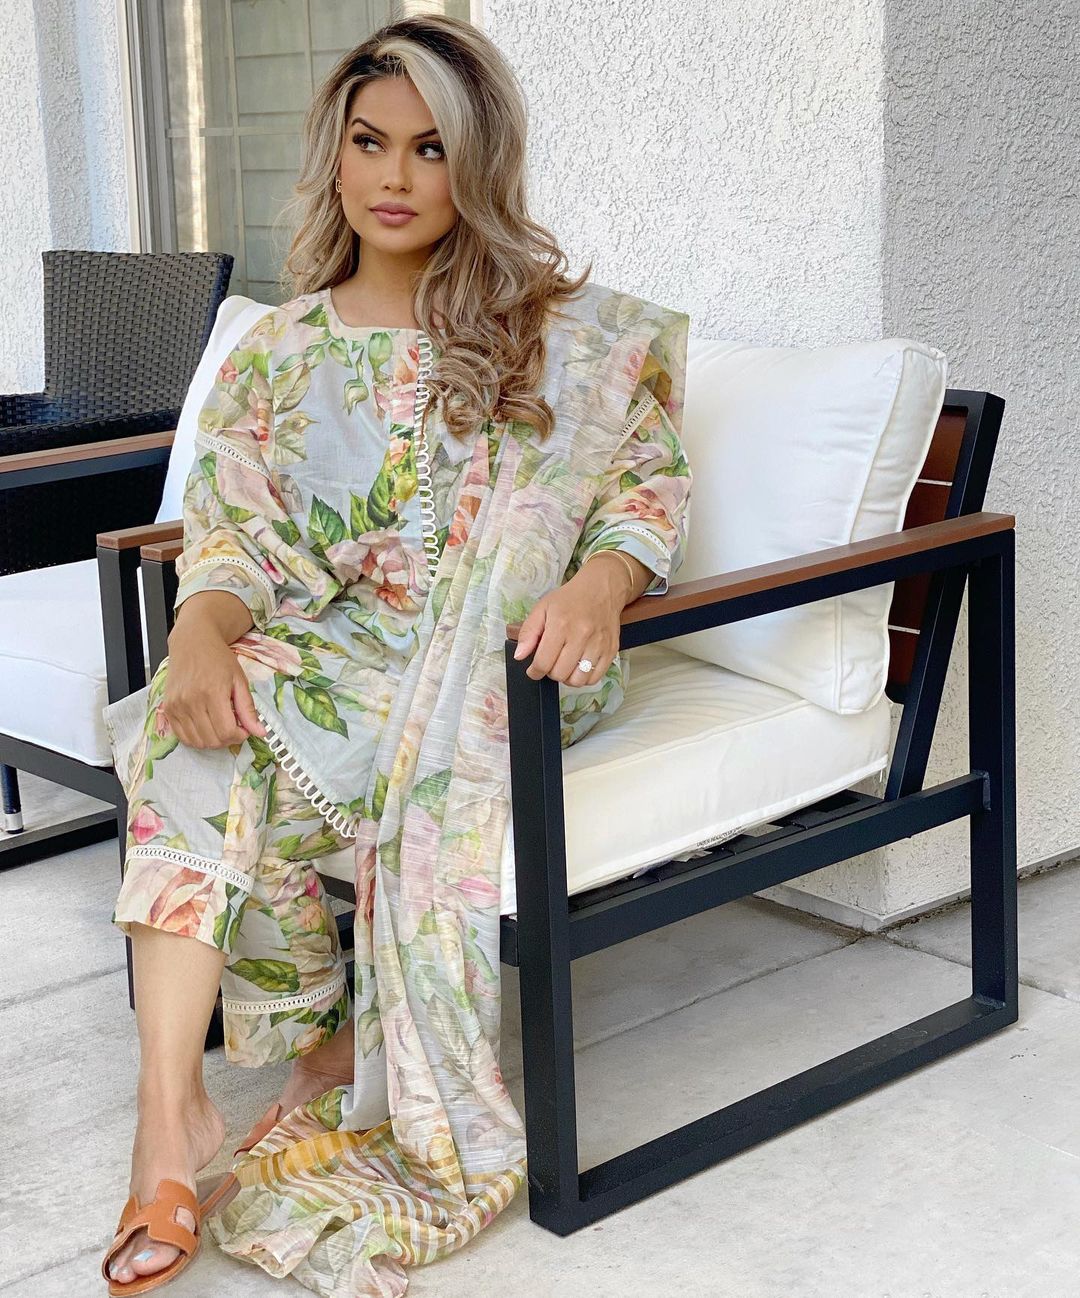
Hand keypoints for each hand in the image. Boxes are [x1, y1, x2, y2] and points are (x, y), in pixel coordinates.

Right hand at [163, 620, 267, 749]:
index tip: (244, 729)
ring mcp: (177, 706)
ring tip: (220, 725)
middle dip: (228, 739)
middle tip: (234, 727)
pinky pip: (182, 737)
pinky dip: (197, 738)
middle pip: (213, 740)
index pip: (227, 731)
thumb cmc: (217, 658)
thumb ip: (248, 709)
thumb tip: (260, 732)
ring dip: (213, 740)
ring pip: (197, 742)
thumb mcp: (239, 680)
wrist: (193, 642)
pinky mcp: (168, 709)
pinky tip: (206, 726)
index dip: (240, 736)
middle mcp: (191, 701)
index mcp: (212, 693)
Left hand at [512, 556, 631, 685]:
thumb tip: (520, 656)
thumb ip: (528, 632)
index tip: (534, 670)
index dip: (534, 671)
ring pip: (578, 680)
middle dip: (550, 672)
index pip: (543, 663)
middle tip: (551, 662)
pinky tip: (579, 666)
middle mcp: (581, 636)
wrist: (601, 588)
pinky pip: (595, 678)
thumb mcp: (542, 608)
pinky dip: (584, 678)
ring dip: (567, 677)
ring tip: (565, 665)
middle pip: (560, 674)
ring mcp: (598, 644)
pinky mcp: (611, 650)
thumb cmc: (570, 599)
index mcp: (560, 625)